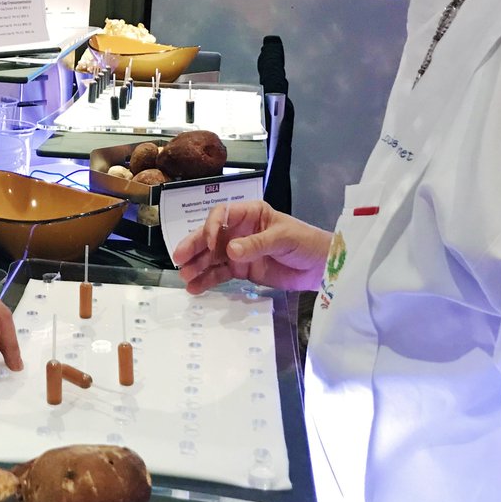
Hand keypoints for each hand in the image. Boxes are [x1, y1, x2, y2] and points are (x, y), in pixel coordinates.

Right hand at [172, 200, 330, 293]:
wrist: (321, 268)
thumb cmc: (306, 243)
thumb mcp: (284, 238)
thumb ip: (256, 244)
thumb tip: (230, 251)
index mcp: (250, 214)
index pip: (222, 215)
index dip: (212, 227)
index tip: (210, 242)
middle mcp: (240, 230)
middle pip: (211, 236)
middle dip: (194, 246)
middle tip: (179, 259)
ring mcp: (239, 251)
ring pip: (212, 256)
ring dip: (197, 265)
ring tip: (184, 277)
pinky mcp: (242, 270)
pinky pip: (220, 274)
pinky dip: (207, 280)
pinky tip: (195, 288)